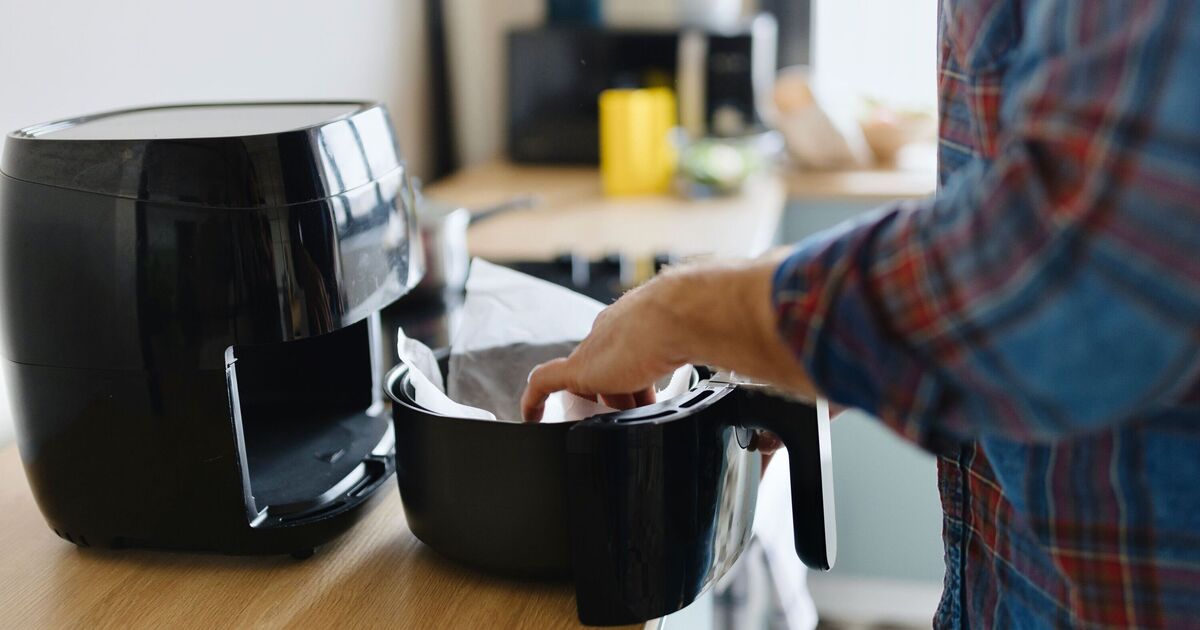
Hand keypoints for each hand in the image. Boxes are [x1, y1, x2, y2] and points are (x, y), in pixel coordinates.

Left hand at [522, 255, 819, 420]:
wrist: (701, 307)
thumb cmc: (730, 319)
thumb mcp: (750, 349)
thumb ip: (770, 369)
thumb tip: (813, 401)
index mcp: (660, 318)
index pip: (646, 349)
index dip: (650, 375)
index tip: (661, 396)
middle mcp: (624, 327)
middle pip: (615, 366)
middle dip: (625, 391)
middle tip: (636, 416)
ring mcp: (600, 347)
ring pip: (587, 378)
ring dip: (593, 401)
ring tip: (598, 425)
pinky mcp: (583, 366)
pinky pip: (546, 383)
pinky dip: (535, 400)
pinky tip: (529, 417)